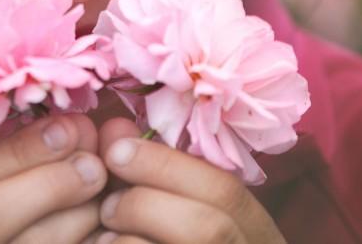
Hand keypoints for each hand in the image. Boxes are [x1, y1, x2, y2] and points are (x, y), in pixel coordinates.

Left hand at [89, 118, 285, 243]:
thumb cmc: (178, 239)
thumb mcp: (184, 216)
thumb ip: (154, 177)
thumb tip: (113, 129)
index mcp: (259, 239)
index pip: (226, 192)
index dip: (166, 165)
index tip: (116, 150)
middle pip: (209, 227)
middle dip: (146, 204)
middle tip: (107, 205)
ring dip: (129, 241)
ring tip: (103, 239)